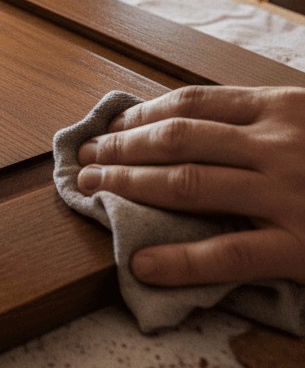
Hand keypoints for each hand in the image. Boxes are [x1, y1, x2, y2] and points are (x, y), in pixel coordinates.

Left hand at [77, 86, 304, 285]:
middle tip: (85, 157)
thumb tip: (182, 126)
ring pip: (188, 184)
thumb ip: (258, 122)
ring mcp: (288, 196)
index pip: (190, 103)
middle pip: (176, 139)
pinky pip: (229, 254)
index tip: (108, 127)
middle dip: (120, 148)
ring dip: (128, 185)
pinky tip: (142, 264)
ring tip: (91, 189)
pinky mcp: (301, 248)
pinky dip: (180, 261)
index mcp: (280, 108)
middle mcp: (278, 146)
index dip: (139, 115)